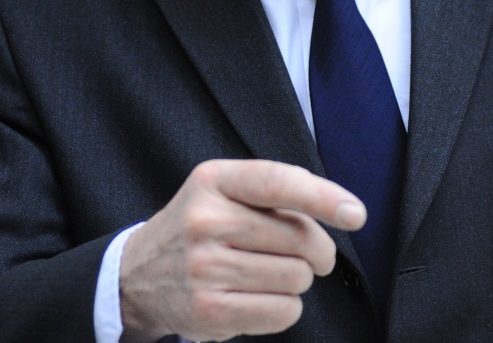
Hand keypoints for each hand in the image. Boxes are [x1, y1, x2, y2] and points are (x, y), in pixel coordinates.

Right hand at [119, 159, 365, 341]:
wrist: (137, 276)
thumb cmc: (199, 229)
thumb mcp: (221, 190)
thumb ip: (274, 191)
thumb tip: (345, 210)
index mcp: (213, 181)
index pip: (278, 182)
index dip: (324, 197)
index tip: (355, 214)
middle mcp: (204, 221)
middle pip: (300, 237)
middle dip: (317, 250)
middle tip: (306, 255)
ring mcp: (204, 268)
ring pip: (297, 277)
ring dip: (297, 280)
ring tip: (267, 274)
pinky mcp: (208, 310)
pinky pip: (284, 311)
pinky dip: (285, 307)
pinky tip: (260, 298)